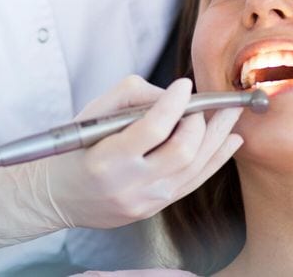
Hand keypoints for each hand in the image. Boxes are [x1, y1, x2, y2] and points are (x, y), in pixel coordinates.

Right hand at [47, 75, 242, 228]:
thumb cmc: (76, 148)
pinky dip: (217, 158)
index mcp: (107, 159)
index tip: (184, 84)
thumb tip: (172, 96)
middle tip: (203, 104)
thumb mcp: (92, 113)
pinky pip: (194, 182)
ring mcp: (146, 201)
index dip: (174, 104)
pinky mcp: (156, 208)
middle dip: (201, 122)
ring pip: (195, 167)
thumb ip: (132, 96)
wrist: (60, 196)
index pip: (152, 129)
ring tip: (232, 114)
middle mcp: (129, 185)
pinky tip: (230, 140)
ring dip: (218, 137)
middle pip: (182, 151)